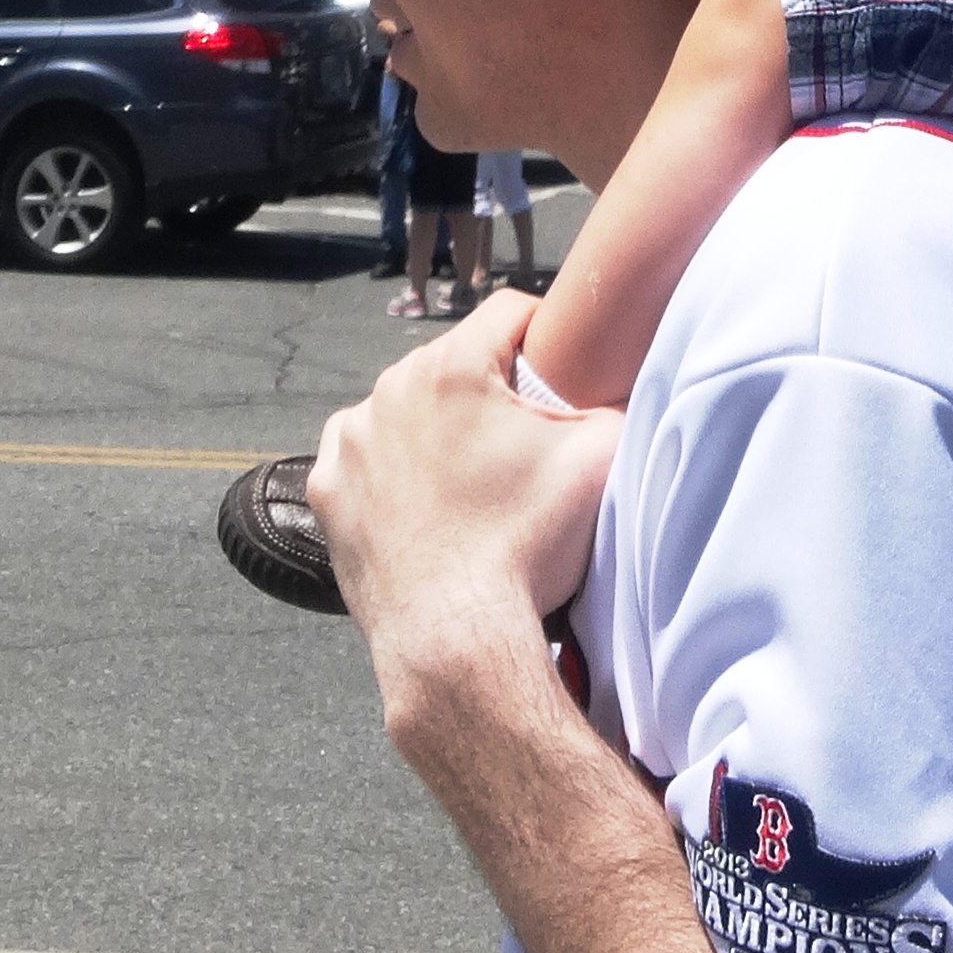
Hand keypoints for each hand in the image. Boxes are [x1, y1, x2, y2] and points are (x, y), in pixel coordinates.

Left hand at [308, 287, 618, 669]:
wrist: (457, 640)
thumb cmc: (529, 546)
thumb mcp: (603, 458)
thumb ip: (619, 400)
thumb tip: (625, 384)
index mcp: (449, 367)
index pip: (510, 312)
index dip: (546, 334)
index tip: (561, 372)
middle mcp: (386, 391)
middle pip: (454, 365)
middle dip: (490, 392)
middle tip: (521, 445)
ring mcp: (348, 443)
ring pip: (406, 411)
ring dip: (436, 431)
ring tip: (472, 485)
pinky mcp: (327, 492)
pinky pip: (365, 461)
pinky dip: (392, 475)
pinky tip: (425, 508)